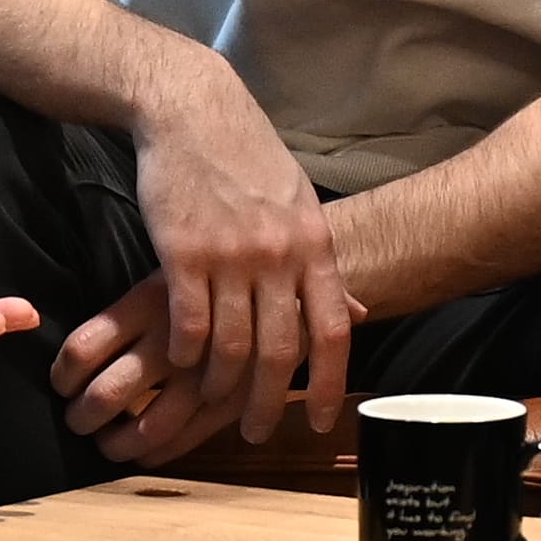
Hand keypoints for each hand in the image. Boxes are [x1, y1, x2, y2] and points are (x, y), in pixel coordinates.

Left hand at [52, 267, 262, 466]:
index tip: (63, 384)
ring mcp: (200, 377)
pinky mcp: (227, 403)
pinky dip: (150, 455)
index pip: (82, 350)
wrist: (288, 288)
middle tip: (77, 420)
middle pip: (103, 396)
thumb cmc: (216, 281)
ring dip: (112, 445)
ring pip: (140, 429)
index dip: (62, 376)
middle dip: (80, 418)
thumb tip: (73, 349)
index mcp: (147, 303)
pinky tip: (143, 451)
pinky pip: (178, 443)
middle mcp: (169, 342)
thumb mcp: (169, 277)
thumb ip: (130, 314)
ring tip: (106, 441)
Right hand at [132, 71, 354, 442]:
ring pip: (232, 344)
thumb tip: (361, 311)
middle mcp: (279, 256)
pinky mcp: (184, 253)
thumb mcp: (300, 205)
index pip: (333, 330)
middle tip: (256, 430)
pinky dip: (184, 352)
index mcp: (314, 245)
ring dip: (222, 383)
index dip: (327, 382)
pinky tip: (179, 362)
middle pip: (282, 349)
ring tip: (213, 402)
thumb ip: (324, 263)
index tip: (317, 419)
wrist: (193, 111)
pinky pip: (188, 323)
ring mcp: (231, 256)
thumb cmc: (247, 159)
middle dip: (268, 400)